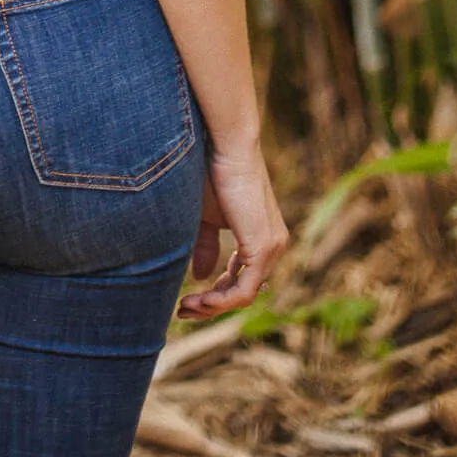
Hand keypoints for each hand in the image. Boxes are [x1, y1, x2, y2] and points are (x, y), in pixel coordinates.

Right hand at [177, 146, 287, 319]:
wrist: (223, 145)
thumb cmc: (211, 171)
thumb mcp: (206, 217)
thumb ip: (206, 247)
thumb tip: (201, 277)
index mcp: (261, 237)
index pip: (243, 279)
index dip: (216, 294)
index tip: (187, 298)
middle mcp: (273, 245)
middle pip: (244, 291)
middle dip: (211, 305)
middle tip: (183, 310)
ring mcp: (272, 247)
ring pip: (245, 295)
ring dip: (213, 306)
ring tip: (185, 306)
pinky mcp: (264, 248)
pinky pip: (246, 290)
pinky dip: (221, 300)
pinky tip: (198, 299)